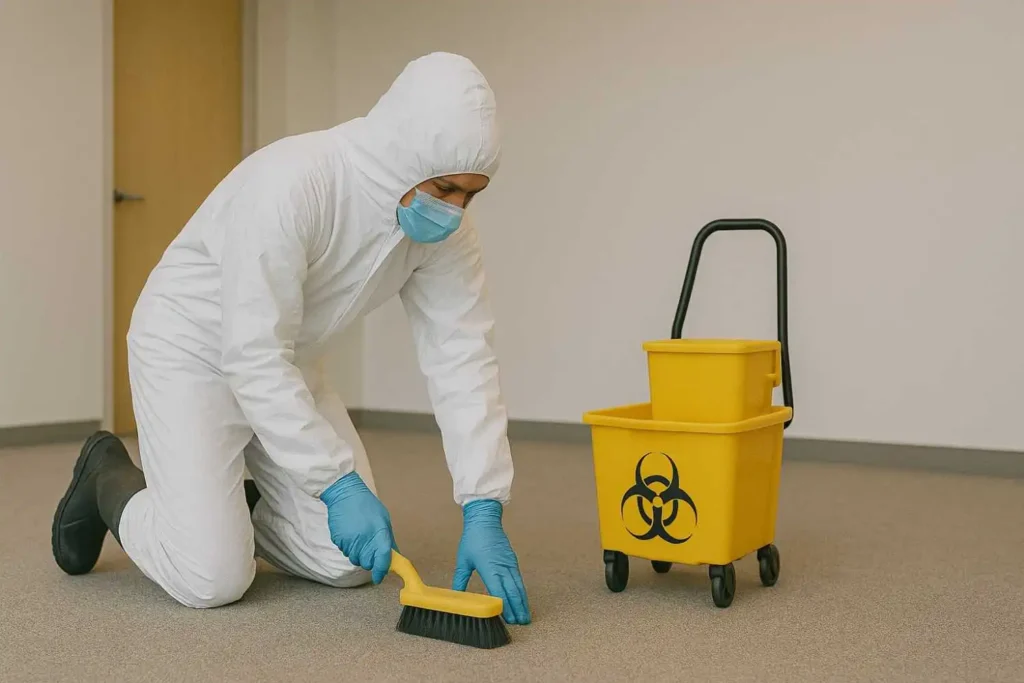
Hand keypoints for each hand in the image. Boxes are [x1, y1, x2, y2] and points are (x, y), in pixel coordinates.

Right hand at [320, 471, 396, 583]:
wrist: (344, 494)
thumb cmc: (367, 505)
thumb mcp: (384, 519)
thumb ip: (389, 540)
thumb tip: (394, 556)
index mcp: (379, 532)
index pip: (382, 558)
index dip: (382, 570)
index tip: (381, 576)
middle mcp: (364, 539)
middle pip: (367, 563)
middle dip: (371, 562)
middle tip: (372, 551)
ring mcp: (349, 541)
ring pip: (355, 559)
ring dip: (360, 555)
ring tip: (361, 539)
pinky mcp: (338, 540)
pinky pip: (346, 552)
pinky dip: (350, 548)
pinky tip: (352, 535)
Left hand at [453, 499, 530, 624]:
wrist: (484, 519)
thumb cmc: (472, 538)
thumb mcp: (463, 560)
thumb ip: (460, 580)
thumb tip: (455, 596)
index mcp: (489, 568)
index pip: (499, 592)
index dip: (505, 607)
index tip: (508, 620)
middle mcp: (502, 567)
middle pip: (513, 592)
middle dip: (518, 609)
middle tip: (521, 623)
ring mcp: (509, 563)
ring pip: (519, 586)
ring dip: (522, 602)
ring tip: (525, 616)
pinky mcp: (512, 560)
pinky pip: (518, 579)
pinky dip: (521, 591)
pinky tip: (522, 598)